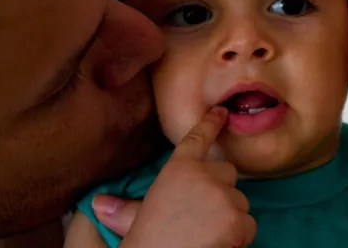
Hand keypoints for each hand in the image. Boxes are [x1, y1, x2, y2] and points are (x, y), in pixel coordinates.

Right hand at [92, 107, 255, 247]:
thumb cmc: (147, 242)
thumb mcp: (135, 218)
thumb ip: (124, 206)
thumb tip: (97, 203)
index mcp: (178, 169)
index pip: (197, 139)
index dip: (211, 123)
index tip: (222, 112)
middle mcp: (203, 175)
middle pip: (227, 172)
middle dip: (222, 191)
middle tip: (203, 215)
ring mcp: (223, 195)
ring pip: (240, 201)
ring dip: (231, 216)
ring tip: (207, 234)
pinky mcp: (237, 218)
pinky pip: (249, 224)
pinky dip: (240, 237)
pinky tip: (220, 244)